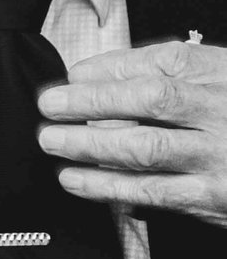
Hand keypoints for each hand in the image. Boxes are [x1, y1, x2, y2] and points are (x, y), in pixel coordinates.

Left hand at [38, 40, 226, 227]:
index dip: (111, 66)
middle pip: (149, 99)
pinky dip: (105, 184)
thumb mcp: (226, 82)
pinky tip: (74, 178)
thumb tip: (99, 75)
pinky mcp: (213, 197)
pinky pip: (150, 190)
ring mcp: (220, 156)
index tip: (75, 73)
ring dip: (87, 144)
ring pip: (144, 146)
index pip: (164, 60)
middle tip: (49, 103)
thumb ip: (178, 76)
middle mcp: (225, 111)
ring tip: (51, 139)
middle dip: (90, 100)